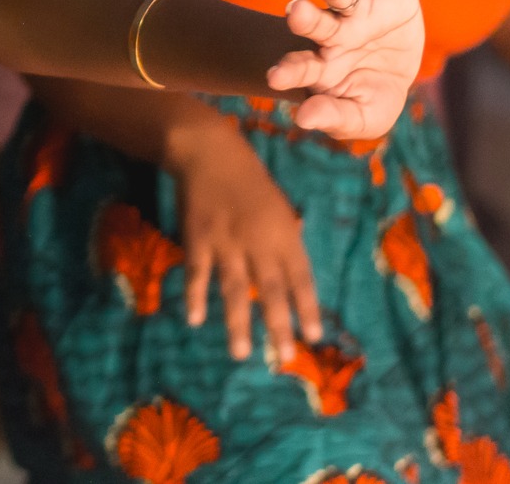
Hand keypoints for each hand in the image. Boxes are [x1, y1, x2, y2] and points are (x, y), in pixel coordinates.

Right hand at [166, 123, 319, 360]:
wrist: (209, 152)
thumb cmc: (249, 178)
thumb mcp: (279, 204)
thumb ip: (285, 238)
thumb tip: (293, 271)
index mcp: (284, 232)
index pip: (301, 276)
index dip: (308, 307)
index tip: (313, 336)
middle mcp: (259, 241)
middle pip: (272, 289)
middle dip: (278, 325)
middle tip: (284, 357)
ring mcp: (227, 241)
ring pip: (235, 288)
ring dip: (238, 323)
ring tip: (241, 353)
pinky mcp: (198, 238)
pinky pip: (198, 273)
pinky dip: (196, 296)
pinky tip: (196, 319)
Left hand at [270, 0, 423, 139]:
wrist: (393, 74)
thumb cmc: (366, 99)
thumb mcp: (361, 117)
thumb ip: (334, 117)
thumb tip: (302, 118)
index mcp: (323, 65)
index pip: (303, 67)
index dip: (291, 71)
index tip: (275, 78)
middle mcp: (336, 33)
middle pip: (316, 23)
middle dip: (305, 18)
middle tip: (293, 11)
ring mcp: (360, 11)